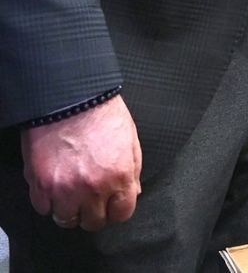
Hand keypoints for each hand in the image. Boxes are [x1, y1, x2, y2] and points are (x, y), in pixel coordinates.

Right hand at [21, 95, 141, 231]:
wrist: (71, 98)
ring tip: (72, 192)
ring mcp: (64, 189)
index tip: (113, 203)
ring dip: (70, 209)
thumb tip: (134, 191)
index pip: (122, 214)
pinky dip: (48, 201)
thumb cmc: (102, 113)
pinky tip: (55, 185)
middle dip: (95, 212)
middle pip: (93, 222)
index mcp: (119, 176)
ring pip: (66, 220)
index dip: (118, 209)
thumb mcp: (131, 138)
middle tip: (92, 198)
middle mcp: (92, 188)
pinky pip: (43, 208)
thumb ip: (134, 169)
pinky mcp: (40, 185)